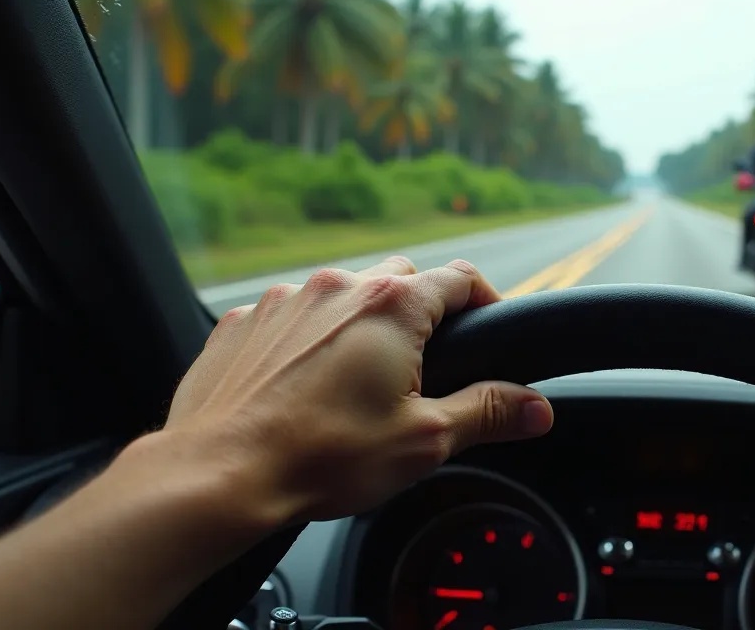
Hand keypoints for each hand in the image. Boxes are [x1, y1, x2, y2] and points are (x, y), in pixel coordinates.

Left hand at [160, 257, 553, 524]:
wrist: (218, 475)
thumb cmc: (321, 457)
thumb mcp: (425, 441)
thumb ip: (488, 413)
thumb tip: (536, 407)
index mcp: (393, 307)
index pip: (461, 278)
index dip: (486, 301)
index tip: (491, 327)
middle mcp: (339, 288)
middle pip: (401, 280)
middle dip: (421, 314)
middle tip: (425, 368)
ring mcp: (285, 301)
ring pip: (342, 297)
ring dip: (360, 327)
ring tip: (358, 386)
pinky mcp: (242, 322)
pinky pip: (291, 319)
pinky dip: (307, 343)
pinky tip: (305, 391)